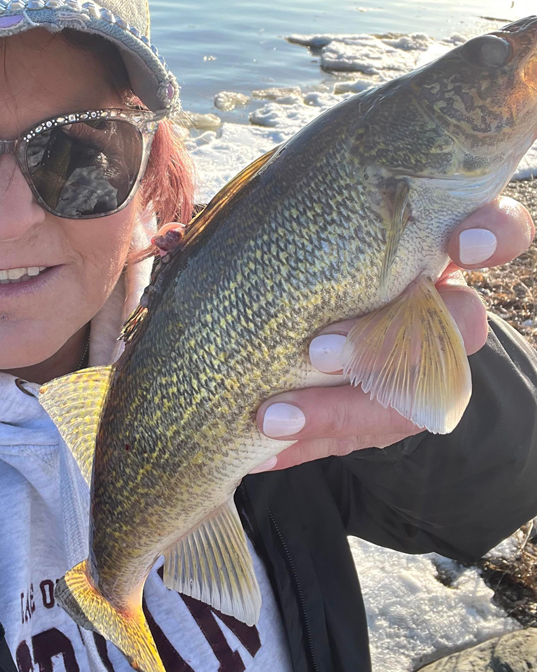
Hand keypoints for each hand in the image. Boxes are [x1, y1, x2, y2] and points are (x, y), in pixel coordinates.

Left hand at [252, 196, 534, 471]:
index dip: (491, 235)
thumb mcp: (309, 229)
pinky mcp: (395, 411)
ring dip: (339, 406)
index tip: (461, 244)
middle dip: (390, 340)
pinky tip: (260, 450)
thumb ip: (287, 221)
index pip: (493, 231)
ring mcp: (425, 366)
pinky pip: (360, 434)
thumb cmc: (320, 254)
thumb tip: (179, 239)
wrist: (327, 316)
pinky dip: (309, 441)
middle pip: (460, 326)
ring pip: (413, 396)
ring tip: (270, 417)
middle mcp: (442, 305)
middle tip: (319, 350)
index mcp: (430, 243)